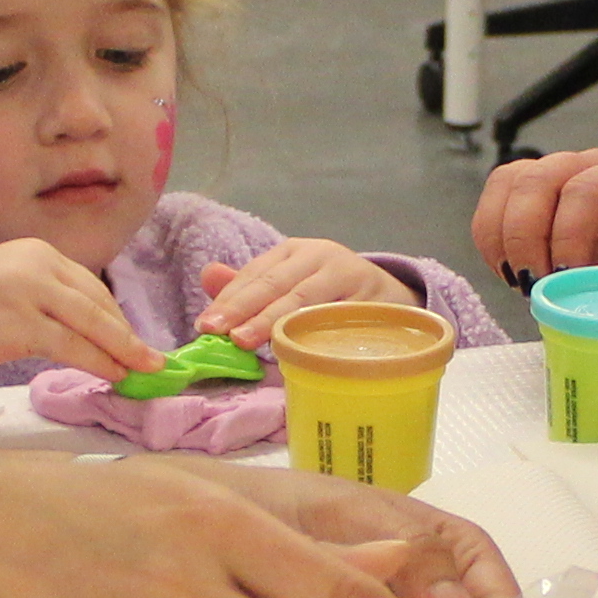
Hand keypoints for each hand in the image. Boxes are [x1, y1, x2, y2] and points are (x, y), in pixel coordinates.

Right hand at [0, 235, 144, 382]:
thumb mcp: (6, 287)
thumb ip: (46, 298)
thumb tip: (94, 332)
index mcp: (35, 252)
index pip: (90, 286)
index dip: (118, 317)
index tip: (135, 341)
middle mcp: (35, 263)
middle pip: (98, 303)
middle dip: (128, 335)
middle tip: (153, 361)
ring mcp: (27, 291)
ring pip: (91, 324)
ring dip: (123, 351)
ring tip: (143, 372)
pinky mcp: (18, 323)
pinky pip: (72, 346)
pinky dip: (99, 363)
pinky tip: (114, 376)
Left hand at [193, 236, 411, 339]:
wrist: (391, 295)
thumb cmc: (329, 293)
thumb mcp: (288, 282)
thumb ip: (248, 285)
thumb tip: (207, 275)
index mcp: (294, 251)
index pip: (255, 273)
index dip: (230, 298)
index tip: (206, 325)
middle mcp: (320, 256)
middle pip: (277, 283)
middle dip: (245, 308)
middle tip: (219, 332)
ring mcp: (349, 275)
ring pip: (305, 298)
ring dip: (274, 319)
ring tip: (245, 340)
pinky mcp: (372, 299)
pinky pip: (339, 318)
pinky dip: (316, 332)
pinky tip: (295, 347)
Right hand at [470, 145, 597, 291]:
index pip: (586, 191)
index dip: (569, 236)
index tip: (571, 280)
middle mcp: (591, 165)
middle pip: (534, 180)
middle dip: (524, 239)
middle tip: (537, 289)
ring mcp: (558, 174)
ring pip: (506, 184)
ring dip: (501, 238)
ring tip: (522, 283)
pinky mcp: (535, 194)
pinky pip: (496, 202)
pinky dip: (493, 241)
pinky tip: (514, 275)